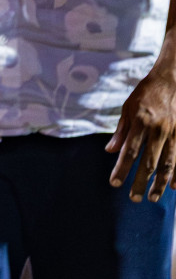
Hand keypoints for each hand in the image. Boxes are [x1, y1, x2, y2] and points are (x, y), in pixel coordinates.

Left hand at [107, 63, 175, 200]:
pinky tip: (175, 187)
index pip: (129, 151)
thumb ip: (120, 131)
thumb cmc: (146, 94)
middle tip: (134, 199)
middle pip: (149, 162)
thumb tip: (110, 151)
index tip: (114, 184)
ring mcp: (175, 132)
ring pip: (168, 164)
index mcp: (141, 122)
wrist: (171, 80)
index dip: (121, 169)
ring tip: (152, 198)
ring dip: (160, 184)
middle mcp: (159, 129)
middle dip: (140, 182)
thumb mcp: (128, 108)